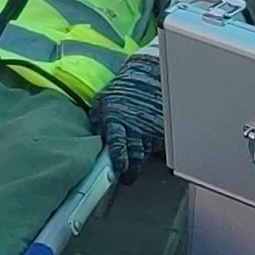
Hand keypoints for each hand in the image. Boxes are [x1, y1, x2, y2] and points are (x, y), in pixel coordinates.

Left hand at [86, 55, 165, 174]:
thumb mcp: (102, 103)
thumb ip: (97, 123)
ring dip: (141, 158)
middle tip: (127, 178)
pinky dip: (154, 149)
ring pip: (147, 152)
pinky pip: (159, 146)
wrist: (147, 76)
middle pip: (135, 155)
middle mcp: (135, 126)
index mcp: (116, 120)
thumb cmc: (121, 91)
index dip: (120, 158)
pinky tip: (149, 147)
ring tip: (136, 161)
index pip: (118, 144)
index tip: (120, 169)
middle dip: (132, 169)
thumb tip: (91, 142)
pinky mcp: (163, 129)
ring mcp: (151, 129)